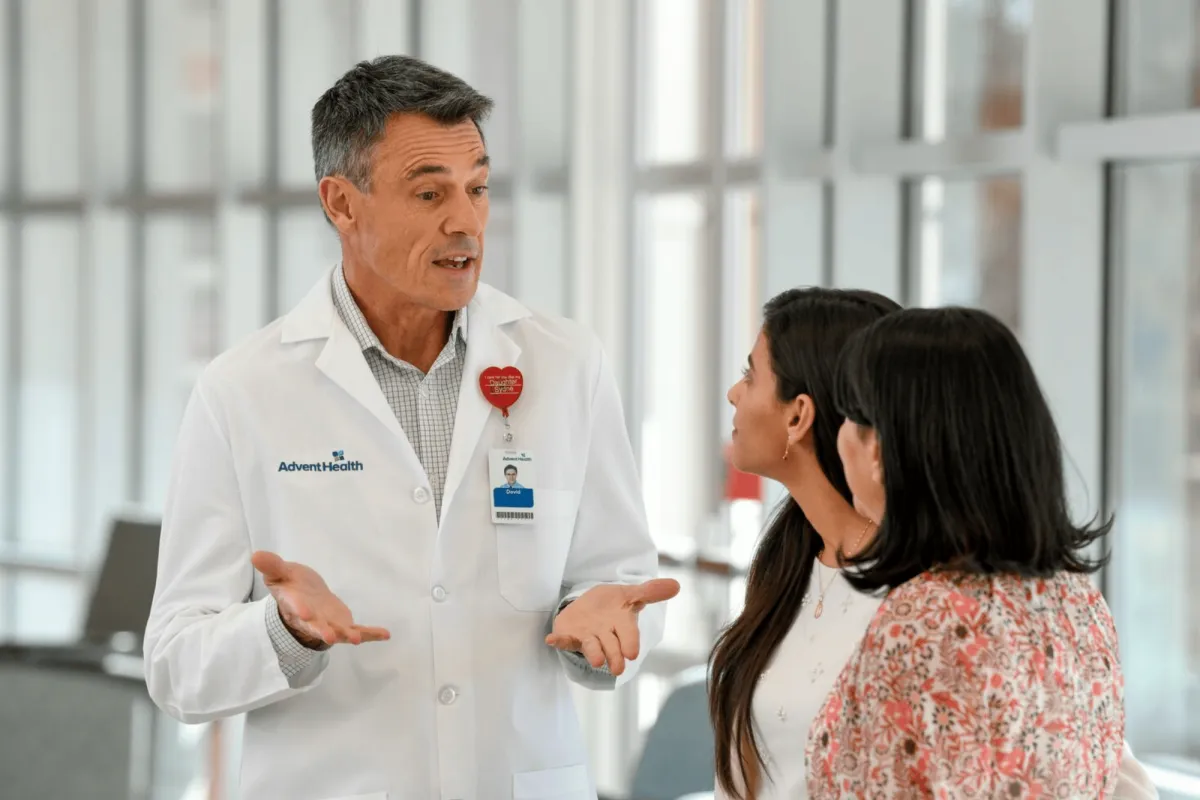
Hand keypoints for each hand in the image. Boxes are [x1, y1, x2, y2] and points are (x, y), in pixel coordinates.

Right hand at [251, 551, 390, 649]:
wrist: (305, 598)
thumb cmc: (291, 585)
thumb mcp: (280, 573)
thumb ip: (272, 566)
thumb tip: (255, 554)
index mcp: (295, 604)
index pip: (297, 608)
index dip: (301, 610)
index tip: (305, 612)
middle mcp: (312, 618)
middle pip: (316, 626)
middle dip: (322, 631)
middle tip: (329, 637)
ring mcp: (329, 623)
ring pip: (338, 632)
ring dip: (347, 635)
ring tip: (355, 638)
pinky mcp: (344, 625)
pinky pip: (359, 631)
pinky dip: (371, 633)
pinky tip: (385, 634)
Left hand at [544, 578, 679, 675]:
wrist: (588, 608)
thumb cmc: (612, 605)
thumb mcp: (629, 595)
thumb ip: (650, 591)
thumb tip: (676, 585)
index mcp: (622, 624)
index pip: (629, 634)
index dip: (630, 643)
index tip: (632, 653)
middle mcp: (605, 634)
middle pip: (611, 646)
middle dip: (614, 655)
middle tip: (617, 667)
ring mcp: (588, 636)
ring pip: (591, 647)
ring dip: (593, 653)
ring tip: (596, 660)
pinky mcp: (570, 636)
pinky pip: (564, 640)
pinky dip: (558, 641)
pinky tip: (551, 640)